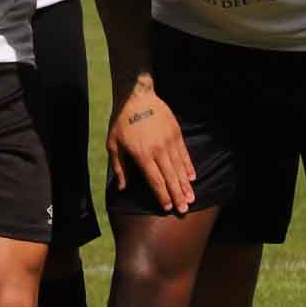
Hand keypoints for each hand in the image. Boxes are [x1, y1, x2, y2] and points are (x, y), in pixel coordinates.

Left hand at [105, 81, 194, 212]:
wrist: (136, 96)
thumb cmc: (122, 121)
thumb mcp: (113, 145)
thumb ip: (119, 168)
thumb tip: (122, 188)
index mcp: (142, 155)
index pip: (155, 180)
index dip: (162, 195)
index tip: (167, 207)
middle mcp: (158, 150)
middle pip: (170, 178)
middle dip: (178, 195)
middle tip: (184, 210)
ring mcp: (169, 141)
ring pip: (179, 168)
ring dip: (185, 185)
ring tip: (191, 198)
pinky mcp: (176, 133)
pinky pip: (184, 154)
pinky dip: (188, 167)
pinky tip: (192, 178)